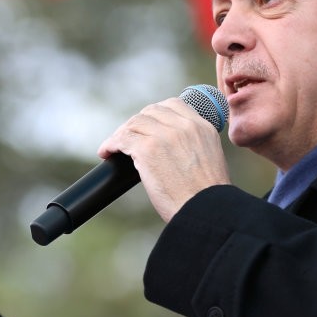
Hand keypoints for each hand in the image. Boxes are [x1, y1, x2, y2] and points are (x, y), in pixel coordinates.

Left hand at [97, 97, 229, 221]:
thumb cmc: (206, 198)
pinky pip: (122, 139)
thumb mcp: (209, 160)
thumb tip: (172, 149)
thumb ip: (194, 145)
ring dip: (121, 134)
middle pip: (150, 112)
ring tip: (114, 147)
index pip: (173, 105)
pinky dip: (111, 144)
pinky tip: (106, 153)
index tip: (146, 126)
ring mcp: (165, 136)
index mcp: (202, 127)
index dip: (155, 114)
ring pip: (134, 124)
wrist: (206, 212)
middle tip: (127, 139)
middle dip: (136, 124)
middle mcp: (184, 126)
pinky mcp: (147, 149)